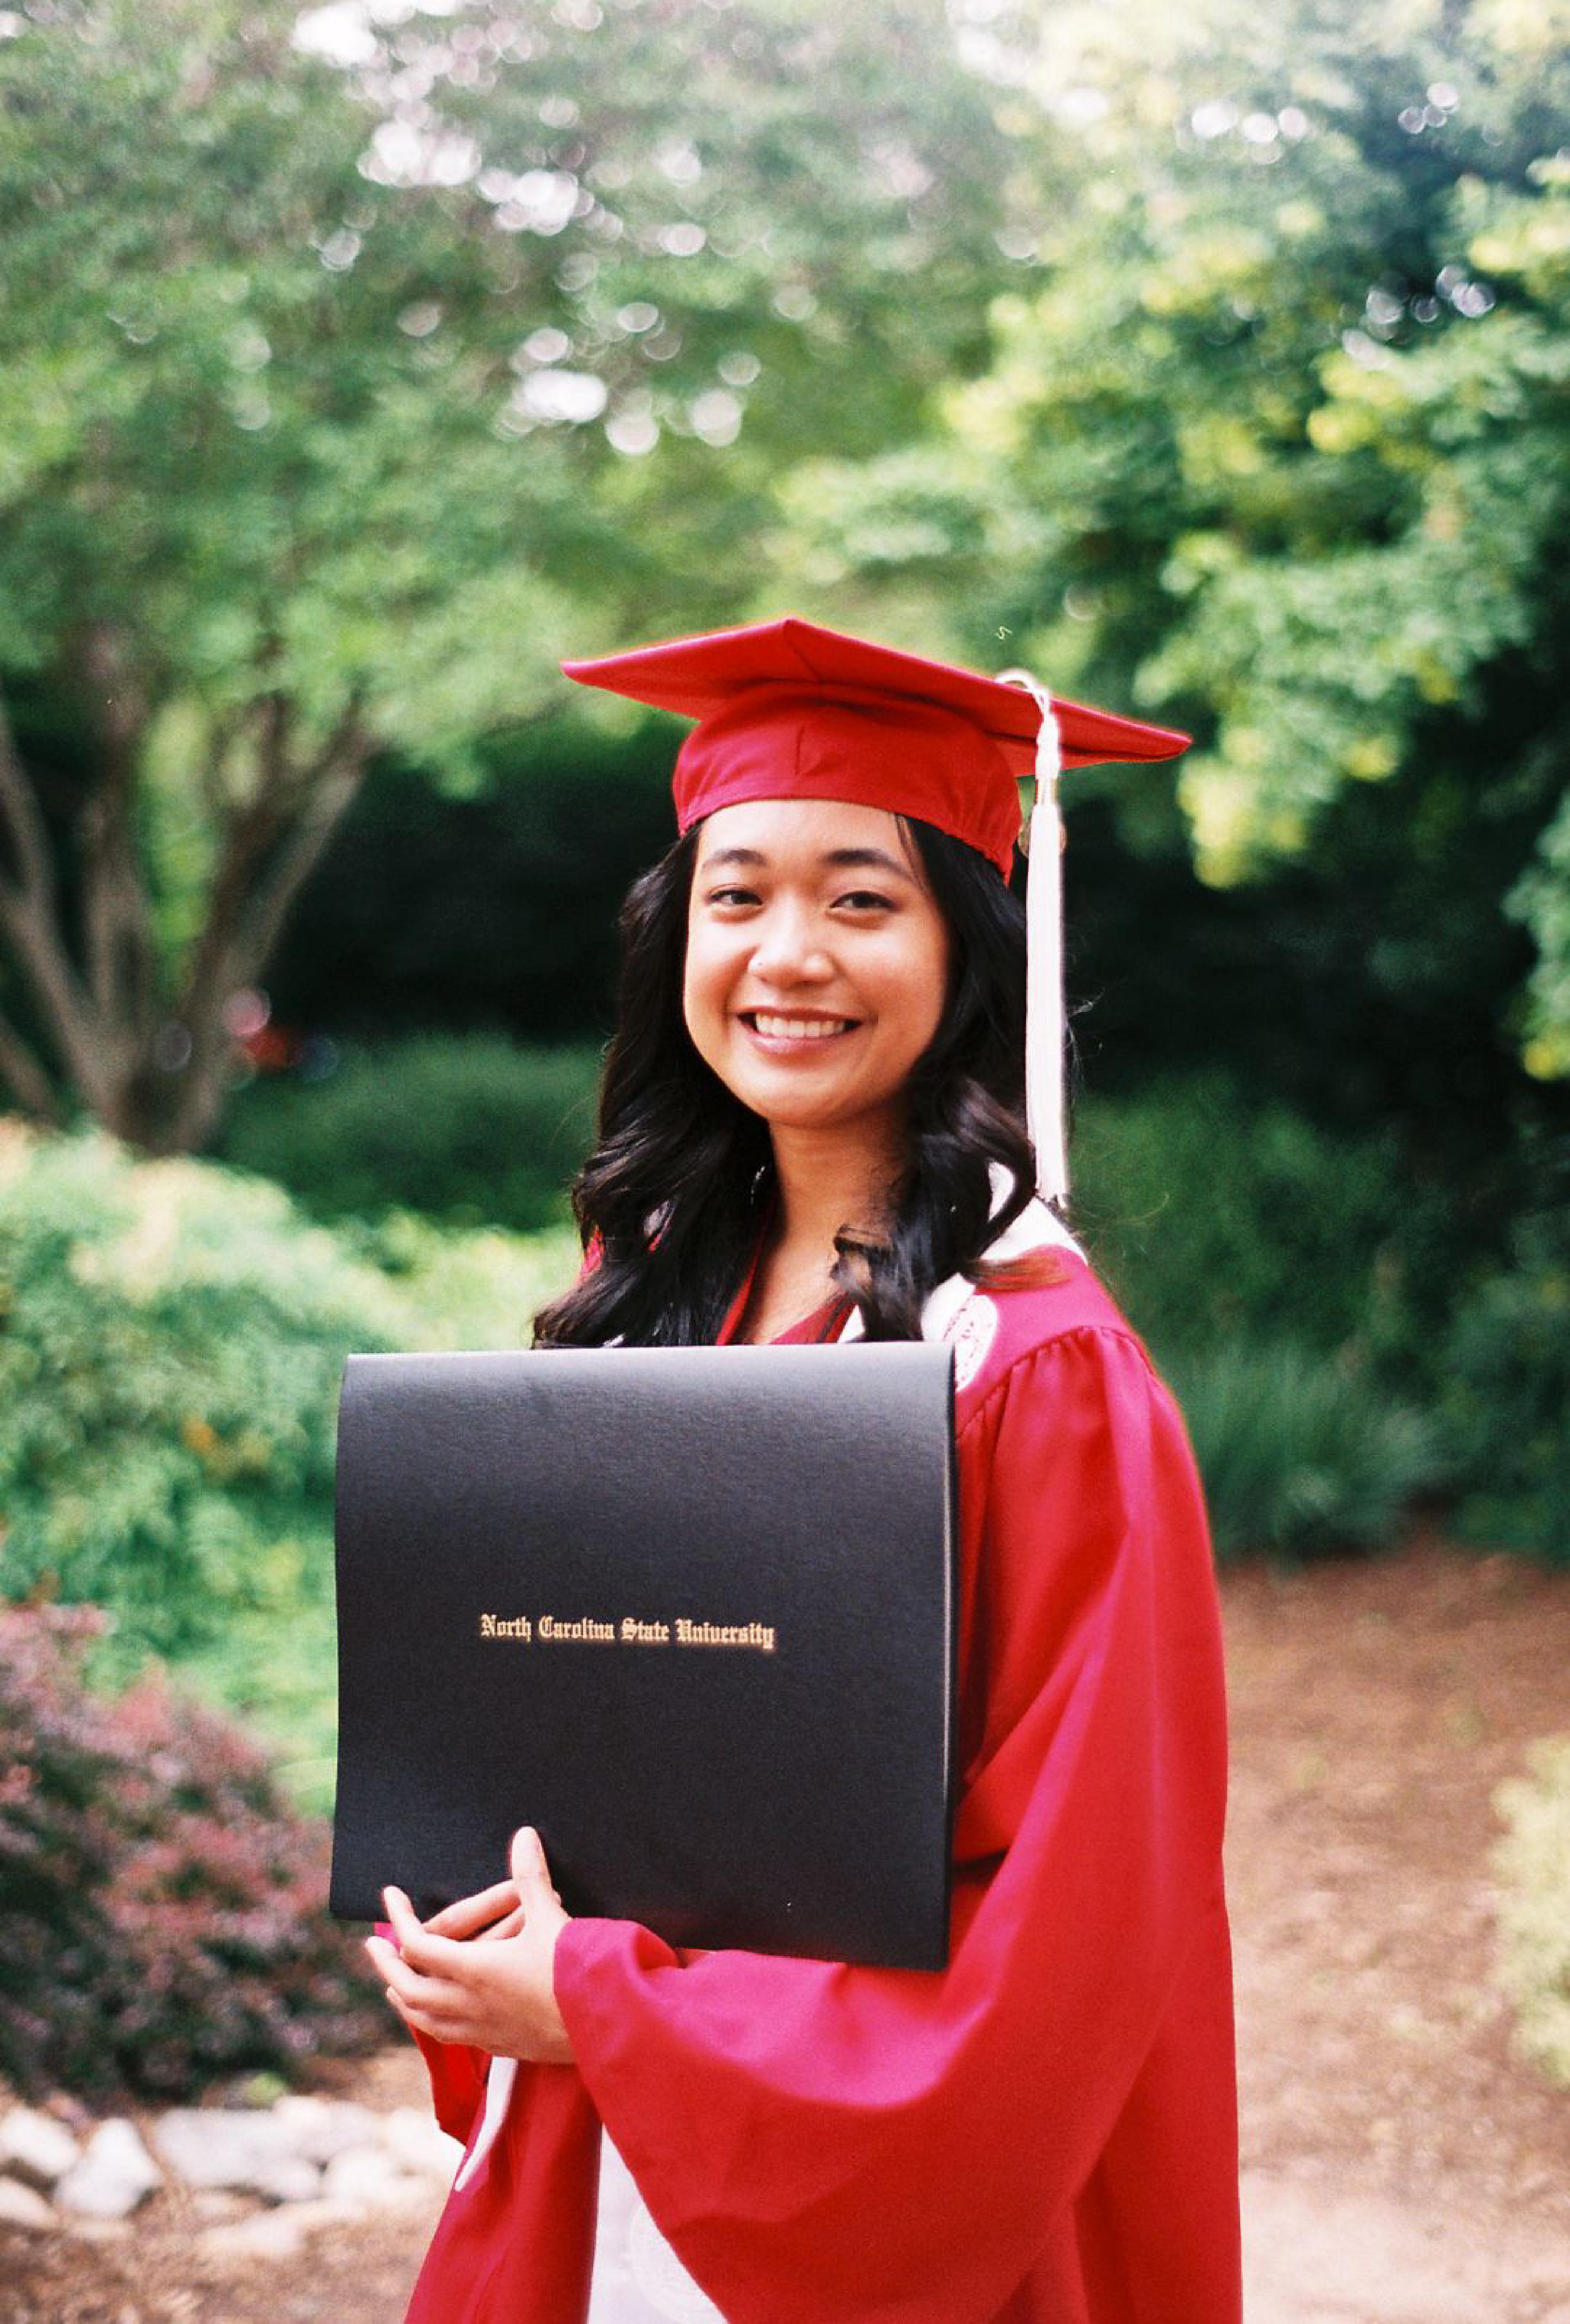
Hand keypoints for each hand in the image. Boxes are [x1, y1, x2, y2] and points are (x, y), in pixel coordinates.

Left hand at [366, 1826, 574, 2064]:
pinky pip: (449, 2036)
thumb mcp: (552, 1921)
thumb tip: (523, 1836)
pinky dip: (431, 2021)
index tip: (390, 1898)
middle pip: (408, 1988)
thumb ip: (531, 1878)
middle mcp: (468, 2004)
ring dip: (403, 1998)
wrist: (605, 2029)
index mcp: (475, 1971)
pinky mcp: (498, 2046)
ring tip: (393, 1987)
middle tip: (375, 1946)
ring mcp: (481, 2030)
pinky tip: (438, 2016)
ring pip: (424, 2019)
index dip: (399, 1919)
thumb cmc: (576, 1975)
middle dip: (387, 1965)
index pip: (419, 1945)